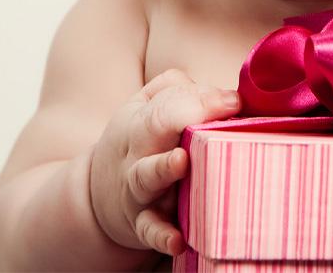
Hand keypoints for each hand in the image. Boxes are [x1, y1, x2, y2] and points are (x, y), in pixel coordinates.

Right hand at [89, 69, 240, 256]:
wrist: (99, 195)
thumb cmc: (140, 145)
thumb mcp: (146, 109)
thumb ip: (179, 91)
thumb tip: (223, 95)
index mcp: (141, 121)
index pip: (168, 102)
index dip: (201, 100)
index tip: (233, 101)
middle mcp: (138, 151)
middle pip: (154, 128)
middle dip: (182, 116)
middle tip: (219, 110)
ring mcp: (138, 189)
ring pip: (147, 176)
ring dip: (163, 168)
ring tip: (182, 161)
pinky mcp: (142, 223)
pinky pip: (150, 229)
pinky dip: (162, 236)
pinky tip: (178, 240)